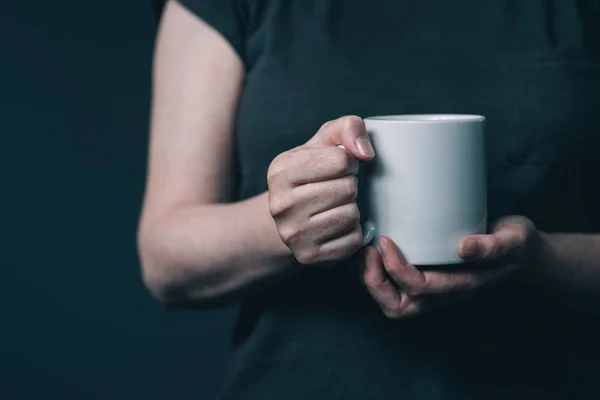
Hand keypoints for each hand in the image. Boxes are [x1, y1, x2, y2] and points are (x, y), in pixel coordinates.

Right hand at [267, 116, 374, 264]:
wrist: (292, 217)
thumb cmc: (314, 173)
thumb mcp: (325, 142)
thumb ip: (348, 128)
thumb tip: (365, 153)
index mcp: (280, 170)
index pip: (341, 160)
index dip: (348, 162)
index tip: (338, 168)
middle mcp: (280, 204)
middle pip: (347, 188)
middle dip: (350, 186)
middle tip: (336, 190)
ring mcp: (292, 233)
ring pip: (351, 215)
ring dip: (353, 209)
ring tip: (336, 207)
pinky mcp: (308, 256)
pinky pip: (353, 240)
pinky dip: (354, 233)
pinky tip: (338, 227)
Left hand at [363, 216, 540, 317]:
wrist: (522, 255)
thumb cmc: (516, 247)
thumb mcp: (513, 240)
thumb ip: (493, 246)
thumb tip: (464, 247)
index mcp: (460, 286)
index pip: (419, 287)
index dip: (396, 267)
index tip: (385, 239)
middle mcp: (441, 294)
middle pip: (397, 306)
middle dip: (374, 282)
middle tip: (365, 250)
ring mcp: (431, 290)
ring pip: (391, 301)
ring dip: (370, 279)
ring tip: (363, 250)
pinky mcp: (424, 279)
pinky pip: (392, 288)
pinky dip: (375, 273)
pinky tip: (371, 248)